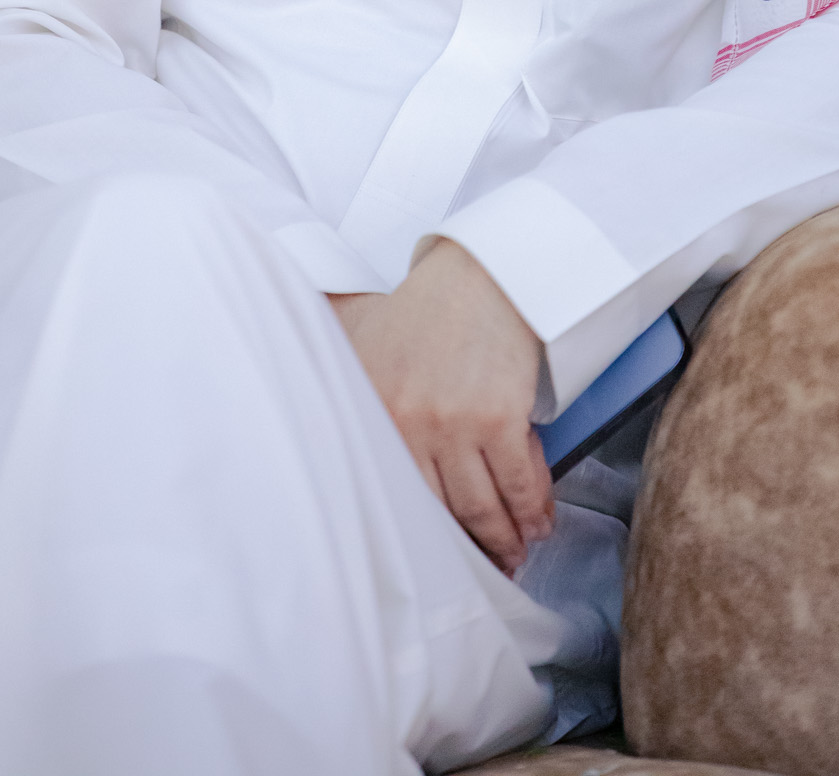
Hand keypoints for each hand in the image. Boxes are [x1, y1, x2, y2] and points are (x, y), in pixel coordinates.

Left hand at [329, 242, 553, 574]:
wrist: (482, 272)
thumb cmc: (424, 308)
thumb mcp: (361, 341)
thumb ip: (339, 384)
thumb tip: (299, 418)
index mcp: (373, 411)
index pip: (395, 495)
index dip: (423, 538)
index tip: (439, 558)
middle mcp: (410, 425)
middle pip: (444, 511)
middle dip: (473, 548)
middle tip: (491, 566)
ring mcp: (456, 424)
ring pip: (484, 506)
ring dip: (507, 538)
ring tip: (518, 550)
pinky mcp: (500, 418)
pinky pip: (518, 482)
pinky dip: (533, 508)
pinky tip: (539, 521)